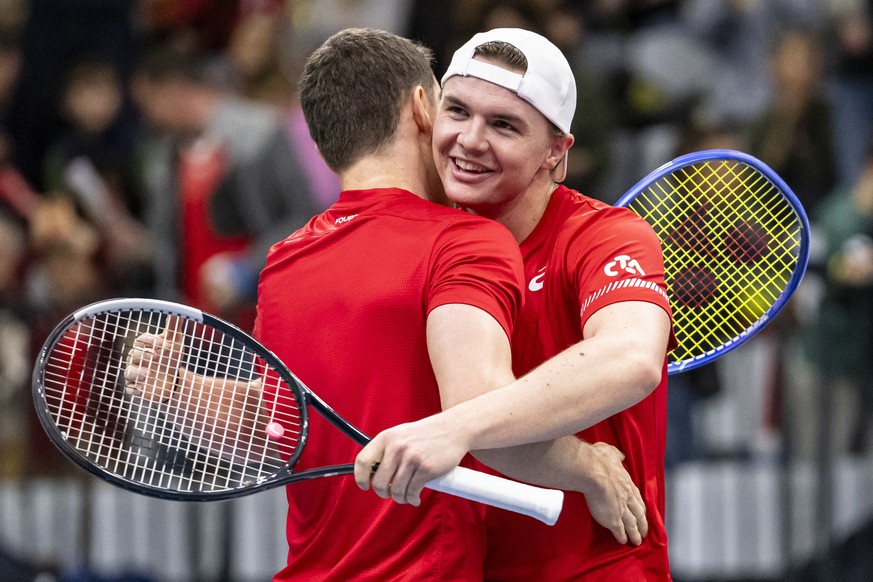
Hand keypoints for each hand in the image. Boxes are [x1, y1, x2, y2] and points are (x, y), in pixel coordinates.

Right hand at [123, 316, 184, 402]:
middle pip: (133, 354)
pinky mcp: (135, 389)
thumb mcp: (174, 342)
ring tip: (149, 374)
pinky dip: (137, 389)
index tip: (163, 343)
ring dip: (138, 372)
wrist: (173, 381)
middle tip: (156, 356)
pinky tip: (144, 388)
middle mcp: (134, 359)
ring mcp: (134, 375)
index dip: (151, 340)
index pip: (141, 339)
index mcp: (143, 346)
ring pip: (129, 372)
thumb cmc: (170, 359)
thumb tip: (176, 310)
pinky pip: (131, 389)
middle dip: (143, 354)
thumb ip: (174, 326)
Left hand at [353, 413, 470, 505]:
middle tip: (390, 493)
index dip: (360, 478)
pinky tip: (415, 497)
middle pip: (380, 482)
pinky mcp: (426, 468)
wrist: (453, 429)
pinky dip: (412, 499)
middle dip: (384, 493)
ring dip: (400, 498)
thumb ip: (386, 450)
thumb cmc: (426, 434)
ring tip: (405, 496)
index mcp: (386, 438)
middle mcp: (397, 447)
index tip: (365, 485)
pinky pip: (412, 492)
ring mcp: (412, 458)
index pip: (363, 461)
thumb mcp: (401, 435)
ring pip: (396, 490)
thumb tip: (372, 473)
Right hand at [579, 442, 647, 545]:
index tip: (644, 513)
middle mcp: (627, 497)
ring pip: (632, 524)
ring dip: (635, 533)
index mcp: (627, 483)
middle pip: (639, 513)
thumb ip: (616, 455)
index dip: (641, 506)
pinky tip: (623, 541)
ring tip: (637, 541)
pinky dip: (622, 536)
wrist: (592, 470)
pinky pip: (619, 530)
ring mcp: (621, 509)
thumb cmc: (599, 459)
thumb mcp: (610, 452)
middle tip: (645, 531)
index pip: (637, 498)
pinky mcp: (612, 518)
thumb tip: (620, 455)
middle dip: (643, 524)